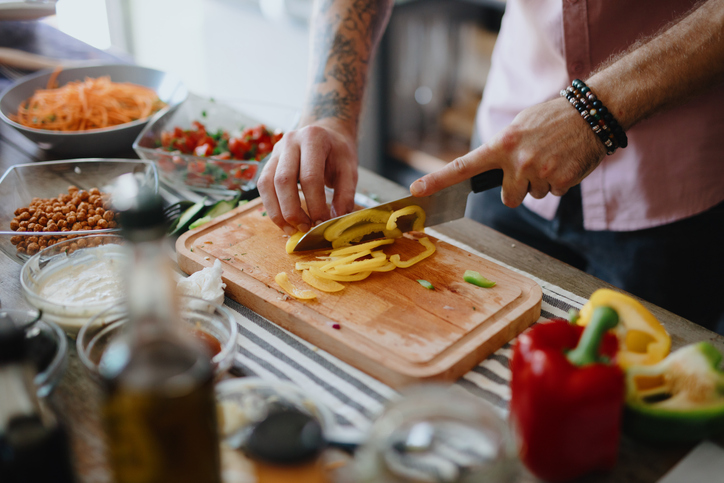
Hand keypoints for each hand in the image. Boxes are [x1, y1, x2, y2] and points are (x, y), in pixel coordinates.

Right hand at [257, 118, 358, 234]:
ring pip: (267, 184)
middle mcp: (290, 141)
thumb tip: (335, 221)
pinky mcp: (268, 162)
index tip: (322, 223)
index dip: (315, 204)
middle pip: (283, 180)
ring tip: (291, 230)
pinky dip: (271, 206)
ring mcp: (276, 151)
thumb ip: (345, 195)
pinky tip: (284, 221)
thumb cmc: (337, 152)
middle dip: (292, 210)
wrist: (326, 133)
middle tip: (305, 229)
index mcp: (313, 138)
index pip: (310, 176)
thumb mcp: (349, 170)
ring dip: (277, 212)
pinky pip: (263, 186)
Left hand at [409, 98, 606, 206]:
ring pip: (532, 195)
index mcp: (501, 144)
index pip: (463, 167)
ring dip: (542, 181)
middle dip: (518, 189)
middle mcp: (517, 161)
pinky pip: (554, 193)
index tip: (416, 190)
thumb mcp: (520, 126)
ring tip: (553, 157)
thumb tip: (492, 170)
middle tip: (532, 166)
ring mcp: (539, 172)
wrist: (592, 112)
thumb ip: (503, 148)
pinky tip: (566, 161)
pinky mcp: (561, 181)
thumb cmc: (553, 118)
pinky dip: (560, 181)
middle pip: (509, 197)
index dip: (438, 180)